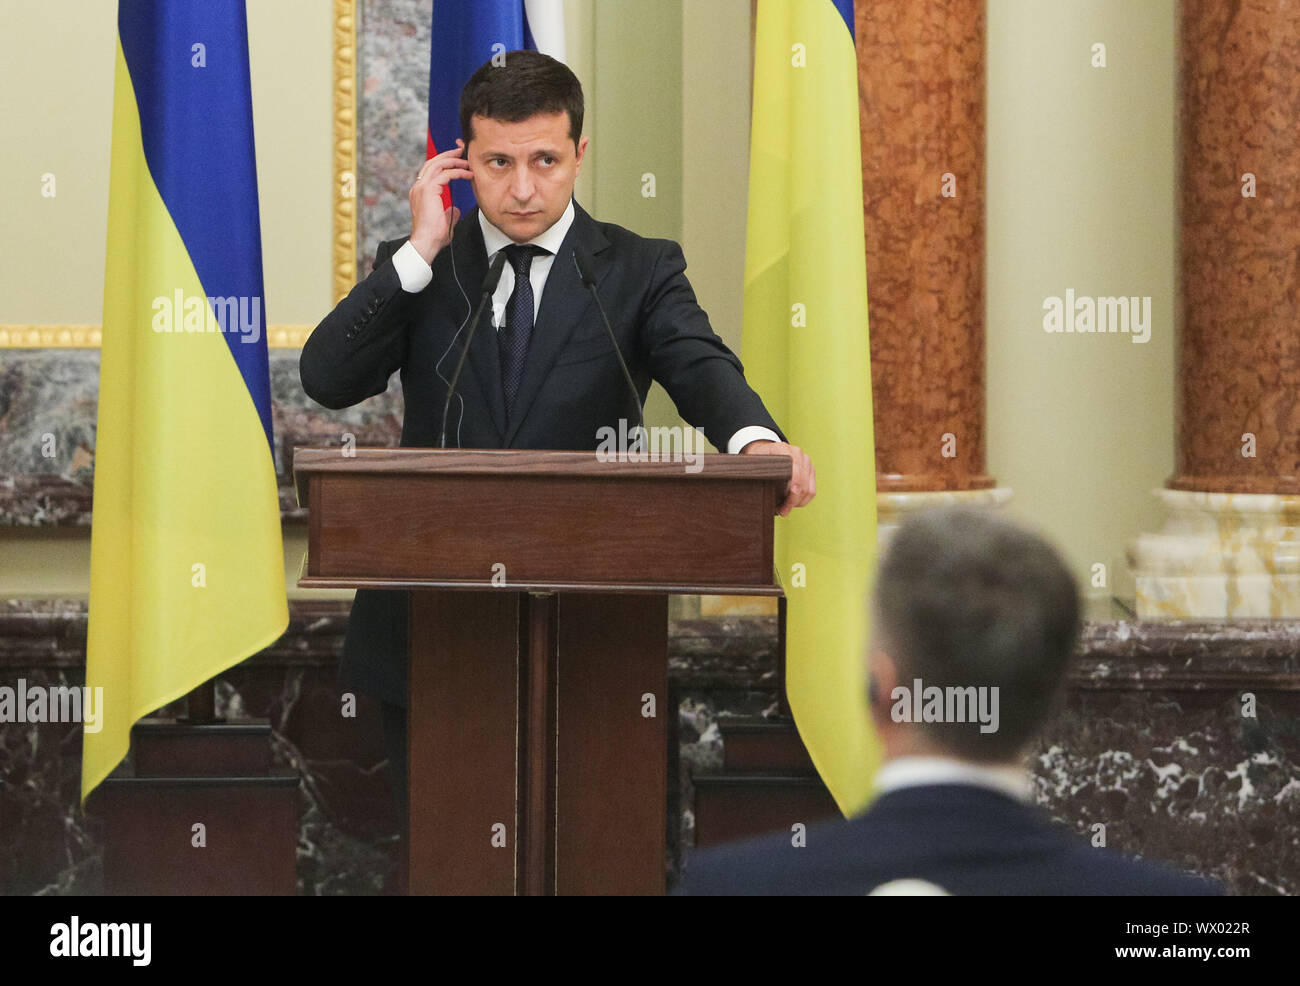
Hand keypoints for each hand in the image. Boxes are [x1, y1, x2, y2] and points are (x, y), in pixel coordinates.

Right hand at [409, 139, 472, 262]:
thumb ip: (449, 212)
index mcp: (419, 192)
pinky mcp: (428, 190)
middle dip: (448, 155)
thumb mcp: (443, 220)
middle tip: (461, 151)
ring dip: (454, 160)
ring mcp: (422, 187)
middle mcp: (418, 187)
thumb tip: (455, 210)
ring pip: (438, 164)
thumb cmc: (433, 236)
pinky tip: (468, 174)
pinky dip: (458, 172)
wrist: (425, 243)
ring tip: (467, 161)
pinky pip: (445, 174)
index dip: (443, 162)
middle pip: (432, 162)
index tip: (456, 160)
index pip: (430, 170)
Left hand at [741, 440, 815, 515]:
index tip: (789, 496)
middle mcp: (797, 453)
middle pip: (802, 482)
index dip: (794, 482)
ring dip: (797, 503)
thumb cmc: (760, 459)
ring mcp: (806, 462)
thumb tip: (757, 491)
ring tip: (784, 509)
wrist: (767, 451)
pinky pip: (812, 491)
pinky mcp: (810, 471)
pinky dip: (802, 500)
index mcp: (782, 448)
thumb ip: (757, 472)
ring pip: (809, 489)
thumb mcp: (753, 462)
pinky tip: (791, 504)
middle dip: (793, 500)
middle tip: (781, 511)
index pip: (793, 466)